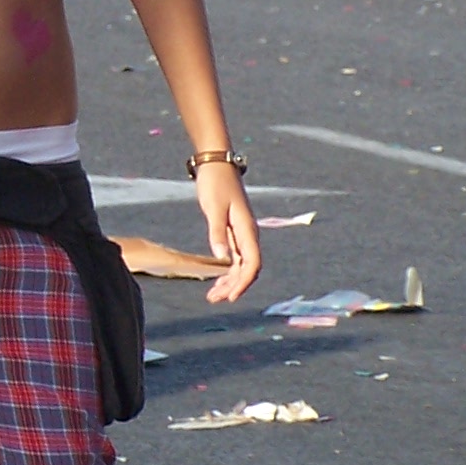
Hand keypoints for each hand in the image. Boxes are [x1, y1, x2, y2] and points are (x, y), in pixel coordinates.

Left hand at [194, 165, 260, 303]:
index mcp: (248, 230)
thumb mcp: (214, 207)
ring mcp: (241, 234)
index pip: (252, 264)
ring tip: (213, 296)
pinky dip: (226, 270)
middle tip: (214, 299)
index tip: (231, 297)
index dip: (243, 283)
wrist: (216, 165)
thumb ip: (217, 232)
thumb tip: (223, 259)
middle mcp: (248, 235)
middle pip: (246, 269)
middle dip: (233, 287)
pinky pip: (234, 257)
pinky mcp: (232, 231)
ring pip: (240, 266)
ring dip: (229, 282)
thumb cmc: (215, 183)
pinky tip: (216, 280)